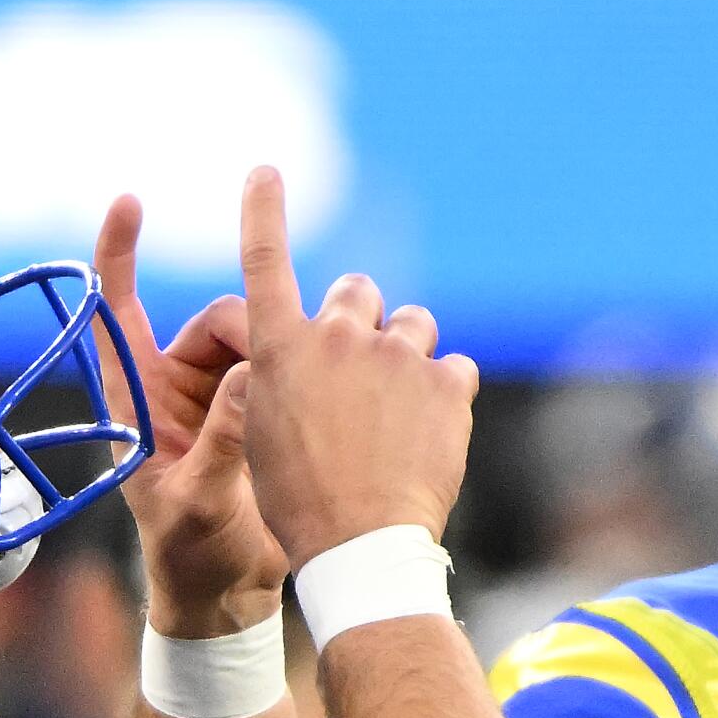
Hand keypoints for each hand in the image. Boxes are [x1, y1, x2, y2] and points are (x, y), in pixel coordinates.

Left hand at [95, 196, 290, 638]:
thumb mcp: (199, 505)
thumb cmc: (194, 558)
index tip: (131, 201)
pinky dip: (308, 366)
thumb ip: (220, 444)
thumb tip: (247, 379)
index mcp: (140, 402)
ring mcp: (223, 397)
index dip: (117, 255)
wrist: (230, 594)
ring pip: (266, 338)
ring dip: (288, 352)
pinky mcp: (265, 412)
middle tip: (271, 384)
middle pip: (221, 319)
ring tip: (299, 402)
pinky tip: (338, 386)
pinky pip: (288, 364)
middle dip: (254, 336)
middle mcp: (178, 389)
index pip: (118, 313)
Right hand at [235, 168, 478, 569]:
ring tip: (400, 413)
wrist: (360, 546)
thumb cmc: (301, 502)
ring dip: (407, 355)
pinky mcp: (448, 382)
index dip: (263, 213)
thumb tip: (321, 354)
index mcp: (279, 352)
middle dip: (362, 319)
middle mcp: (337, 338)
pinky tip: (431, 435)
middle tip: (364, 371)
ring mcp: (396, 357)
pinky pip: (455, 366)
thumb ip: (286, 379)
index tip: (265, 171)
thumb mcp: (266, 434)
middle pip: (358, 291)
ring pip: (412, 324)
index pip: (264, 263)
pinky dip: (446, 394)